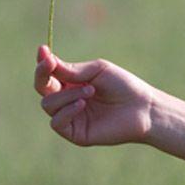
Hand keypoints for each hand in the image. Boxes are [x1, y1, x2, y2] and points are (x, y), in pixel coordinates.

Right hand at [34, 44, 154, 145]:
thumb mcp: (97, 71)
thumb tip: (47, 60)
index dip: (42, 63)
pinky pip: (57, 123)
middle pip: (41, 87)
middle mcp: (68, 99)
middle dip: (43, 74)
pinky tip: (82, 103)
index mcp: (71, 83)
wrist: (143, 108)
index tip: (43, 50)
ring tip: (90, 90)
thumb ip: (72, 70)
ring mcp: (71, 117)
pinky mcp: (76, 134)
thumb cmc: (124, 86)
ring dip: (65, 95)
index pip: (48, 73)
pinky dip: (66, 111)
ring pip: (48, 105)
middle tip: (50, 64)